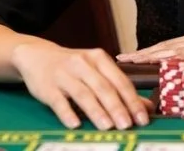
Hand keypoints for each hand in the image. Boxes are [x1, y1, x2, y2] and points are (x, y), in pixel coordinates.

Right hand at [11, 41, 152, 129]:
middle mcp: (83, 64)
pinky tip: (75, 124)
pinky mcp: (47, 87)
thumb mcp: (97, 70)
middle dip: (117, 107)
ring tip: (107, 126)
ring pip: (83, 94)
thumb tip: (145, 107)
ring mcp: (64, 75)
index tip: (142, 117)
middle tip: (127, 125)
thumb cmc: (73, 66)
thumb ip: (119, 87)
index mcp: (99, 58)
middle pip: (103, 87)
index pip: (120, 81)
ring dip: (96, 111)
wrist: (37, 55)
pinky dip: (67, 113)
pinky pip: (58, 101)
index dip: (132, 100)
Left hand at [116, 22, 183, 63]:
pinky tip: (158, 59)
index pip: (170, 46)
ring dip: (149, 53)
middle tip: (122, 58)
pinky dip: (170, 55)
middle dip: (143, 52)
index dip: (150, 51)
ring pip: (170, 47)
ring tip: (131, 59)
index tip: (133, 56)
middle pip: (165, 46)